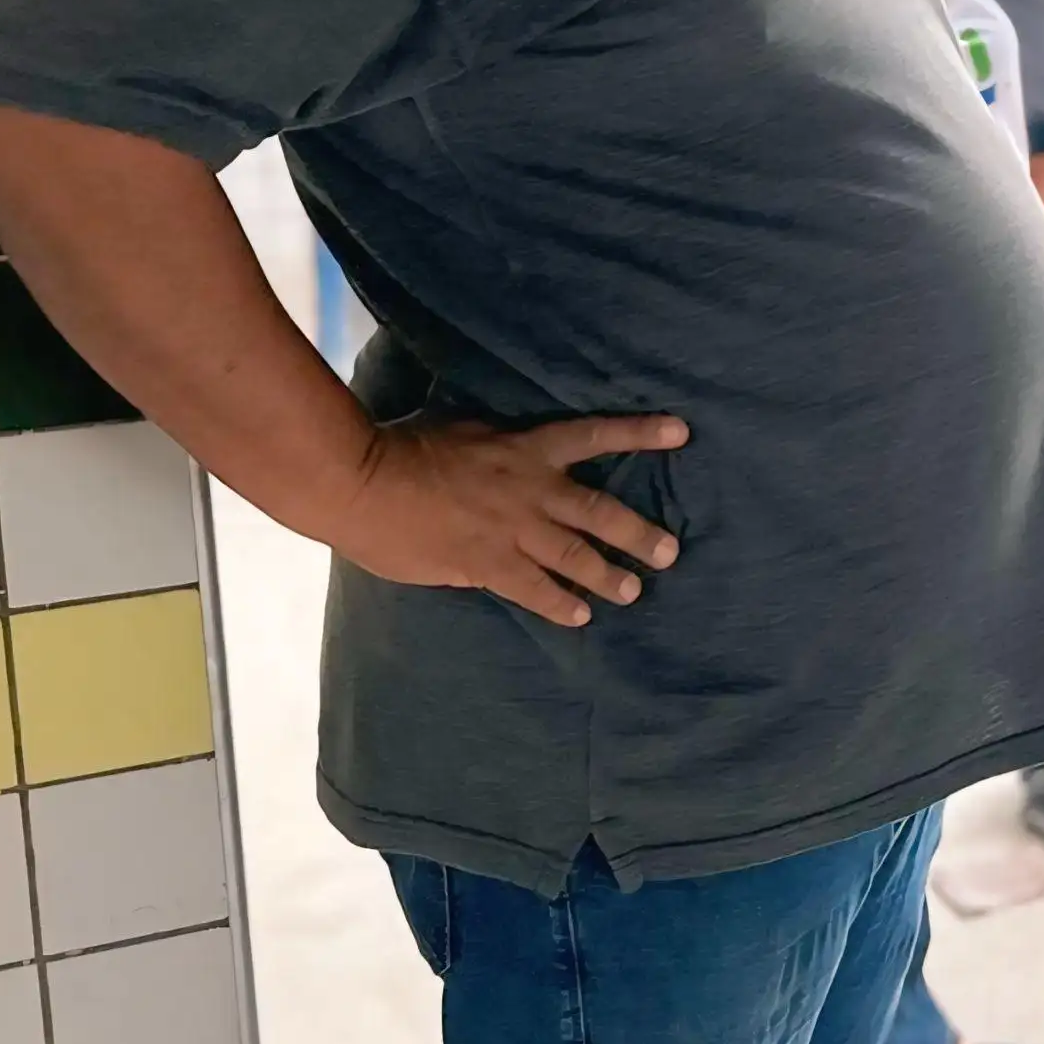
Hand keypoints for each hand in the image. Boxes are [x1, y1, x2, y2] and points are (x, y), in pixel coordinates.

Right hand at [318, 413, 686, 629]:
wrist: (362, 482)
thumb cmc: (402, 447)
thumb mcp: (461, 426)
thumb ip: (492, 443)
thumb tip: (502, 449)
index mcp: (526, 448)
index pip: (594, 434)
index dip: (639, 433)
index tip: (681, 434)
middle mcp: (531, 489)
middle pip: (599, 511)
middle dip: (638, 533)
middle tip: (670, 551)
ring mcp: (512, 530)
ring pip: (575, 556)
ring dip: (609, 575)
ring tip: (634, 591)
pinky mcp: (487, 565)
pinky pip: (534, 590)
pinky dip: (559, 604)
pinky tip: (580, 617)